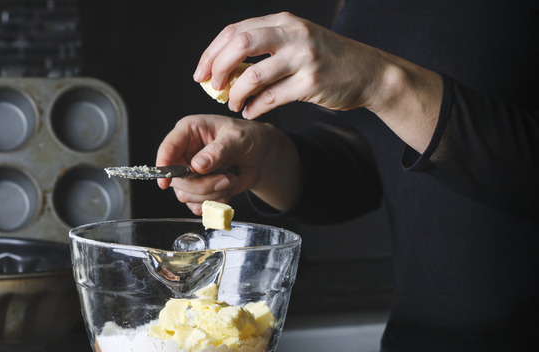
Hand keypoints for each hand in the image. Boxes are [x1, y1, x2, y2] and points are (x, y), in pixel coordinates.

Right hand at [156, 114, 299, 214]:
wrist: (261, 156)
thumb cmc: (248, 138)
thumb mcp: (237, 138)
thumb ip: (218, 150)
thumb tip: (197, 165)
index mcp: (189, 131)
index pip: (168, 148)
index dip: (164, 165)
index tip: (165, 183)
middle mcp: (185, 152)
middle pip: (177, 179)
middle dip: (202, 185)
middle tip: (225, 179)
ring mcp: (190, 173)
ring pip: (186, 195)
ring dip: (212, 194)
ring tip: (230, 180)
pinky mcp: (197, 189)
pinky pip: (196, 204)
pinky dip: (214, 203)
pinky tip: (226, 190)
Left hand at [194, 12, 441, 150]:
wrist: (370, 73)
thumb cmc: (327, 59)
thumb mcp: (296, 41)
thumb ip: (264, 48)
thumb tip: (222, 68)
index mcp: (284, 21)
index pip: (234, 31)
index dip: (211, 53)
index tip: (200, 73)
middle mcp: (293, 34)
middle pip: (239, 45)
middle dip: (218, 68)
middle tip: (212, 87)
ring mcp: (304, 58)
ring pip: (253, 76)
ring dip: (236, 94)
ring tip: (234, 104)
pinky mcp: (312, 83)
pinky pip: (271, 98)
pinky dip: (255, 108)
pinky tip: (251, 112)